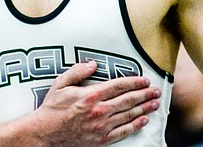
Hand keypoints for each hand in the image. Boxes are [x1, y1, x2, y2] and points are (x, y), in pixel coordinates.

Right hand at [29, 60, 161, 145]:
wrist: (46, 133)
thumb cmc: (53, 108)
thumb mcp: (60, 84)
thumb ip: (77, 71)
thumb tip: (93, 63)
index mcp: (91, 95)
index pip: (119, 86)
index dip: (134, 82)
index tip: (145, 80)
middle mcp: (100, 110)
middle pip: (128, 100)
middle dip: (144, 94)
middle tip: (156, 91)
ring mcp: (102, 126)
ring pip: (129, 115)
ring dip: (144, 108)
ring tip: (155, 103)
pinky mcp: (102, 139)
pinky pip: (123, 131)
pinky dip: (135, 125)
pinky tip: (144, 120)